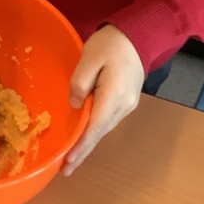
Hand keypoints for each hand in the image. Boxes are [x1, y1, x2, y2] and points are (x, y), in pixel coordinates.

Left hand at [62, 23, 144, 176]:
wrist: (138, 36)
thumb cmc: (111, 44)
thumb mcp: (89, 58)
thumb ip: (79, 83)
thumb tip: (75, 105)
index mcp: (114, 96)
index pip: (95, 128)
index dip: (81, 147)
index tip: (68, 164)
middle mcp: (124, 106)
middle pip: (100, 132)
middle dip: (83, 150)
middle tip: (65, 168)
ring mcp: (128, 104)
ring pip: (104, 127)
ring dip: (89, 141)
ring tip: (72, 155)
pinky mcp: (128, 100)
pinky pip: (108, 119)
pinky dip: (95, 129)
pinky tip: (85, 134)